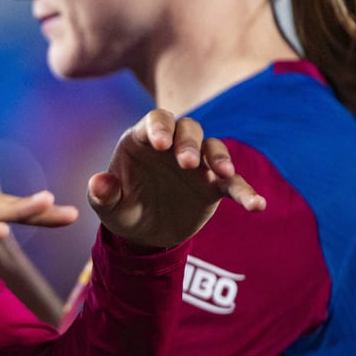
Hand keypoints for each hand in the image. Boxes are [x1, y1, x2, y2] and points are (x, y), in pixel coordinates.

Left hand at [90, 109, 265, 249]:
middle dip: (189, 143)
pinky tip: (257, 205)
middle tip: (186, 163)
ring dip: (220, 158)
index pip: (154, 122)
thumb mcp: (108, 206)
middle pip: (188, 129)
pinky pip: (233, 183)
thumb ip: (102, 194)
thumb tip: (99, 182)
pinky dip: (245, 191)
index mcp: (143, 140)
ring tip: (224, 173)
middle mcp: (173, 145)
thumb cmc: (123, 209)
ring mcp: (196, 163)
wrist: (145, 234)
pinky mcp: (214, 185)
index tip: (160, 145)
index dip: (159, 129)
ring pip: (213, 148)